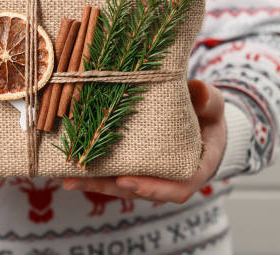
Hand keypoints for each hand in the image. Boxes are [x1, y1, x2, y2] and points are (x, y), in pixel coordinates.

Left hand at [60, 79, 226, 203]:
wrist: (201, 119)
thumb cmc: (208, 114)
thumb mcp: (213, 105)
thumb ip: (208, 100)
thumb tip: (198, 90)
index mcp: (194, 168)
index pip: (176, 188)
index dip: (151, 188)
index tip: (126, 181)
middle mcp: (169, 178)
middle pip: (139, 190)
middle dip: (108, 187)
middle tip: (81, 180)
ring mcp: (149, 175)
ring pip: (121, 185)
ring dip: (93, 183)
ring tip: (66, 178)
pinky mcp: (134, 166)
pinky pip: (113, 173)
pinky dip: (92, 172)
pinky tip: (68, 168)